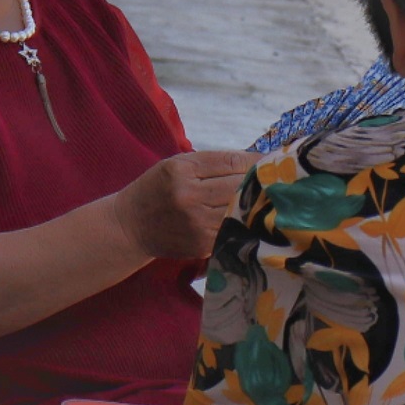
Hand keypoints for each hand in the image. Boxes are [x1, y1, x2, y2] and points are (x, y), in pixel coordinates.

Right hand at [115, 150, 255, 260]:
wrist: (130, 226)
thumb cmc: (156, 189)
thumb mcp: (176, 165)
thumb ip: (212, 162)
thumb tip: (254, 160)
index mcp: (182, 170)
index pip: (230, 161)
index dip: (254, 160)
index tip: (268, 160)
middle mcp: (189, 195)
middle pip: (238, 185)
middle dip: (258, 181)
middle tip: (274, 179)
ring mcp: (196, 223)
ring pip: (239, 208)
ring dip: (255, 203)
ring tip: (267, 197)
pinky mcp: (201, 244)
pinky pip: (232, 229)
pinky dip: (243, 221)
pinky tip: (251, 216)